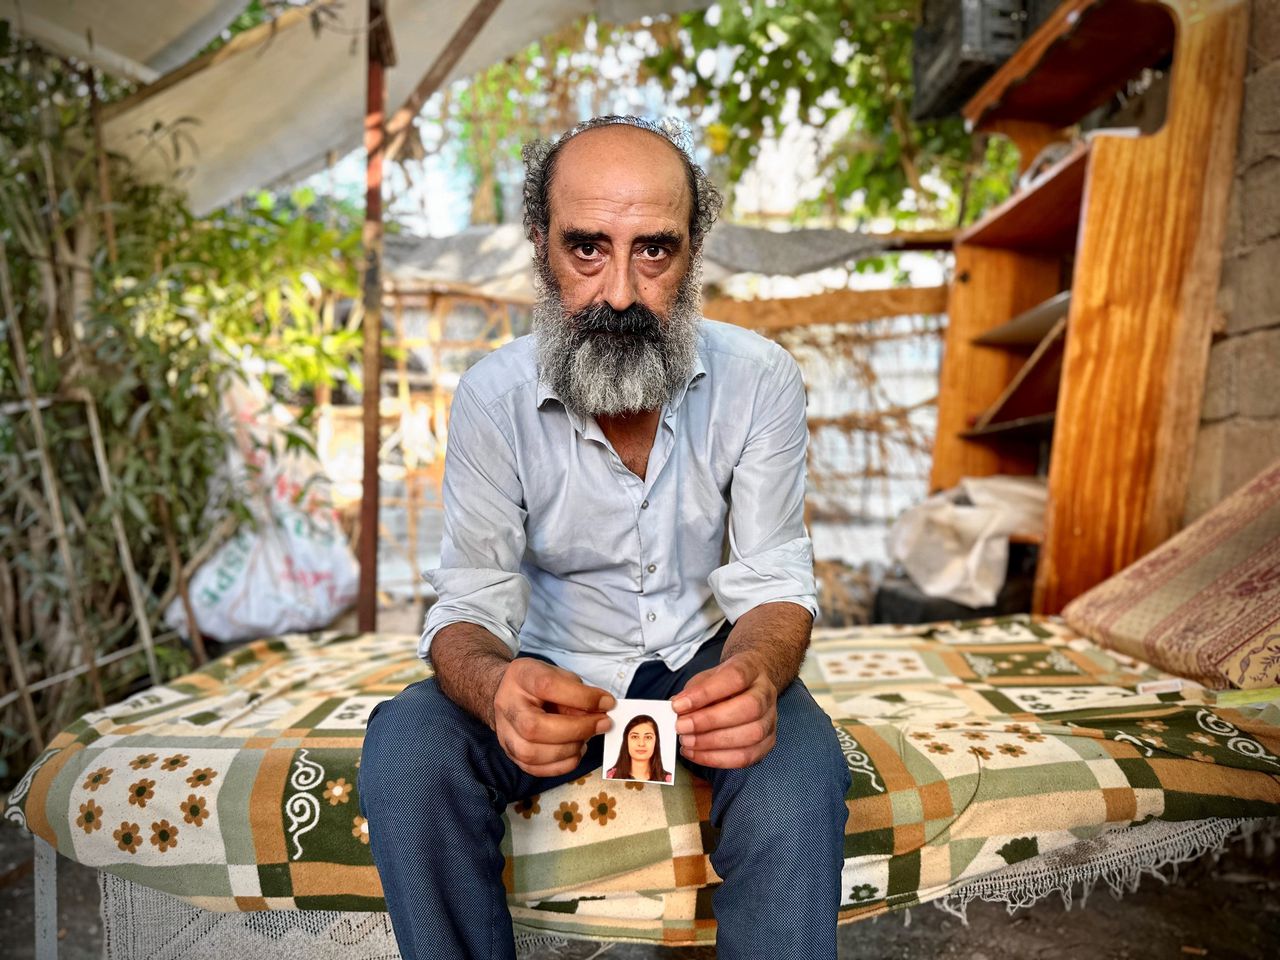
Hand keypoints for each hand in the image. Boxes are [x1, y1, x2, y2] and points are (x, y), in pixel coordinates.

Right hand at [493, 658, 614, 776]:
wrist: (507, 693)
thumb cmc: (537, 683)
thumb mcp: (559, 675)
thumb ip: (577, 692)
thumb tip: (600, 711)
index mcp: (521, 677)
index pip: (548, 686)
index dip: (581, 697)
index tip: (607, 702)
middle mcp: (507, 706)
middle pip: (535, 727)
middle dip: (576, 729)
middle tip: (602, 724)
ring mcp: (505, 734)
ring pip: (533, 753)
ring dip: (569, 749)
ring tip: (587, 738)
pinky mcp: (511, 755)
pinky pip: (536, 769)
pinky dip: (562, 764)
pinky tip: (575, 750)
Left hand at [671, 652, 777, 768]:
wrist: (749, 686)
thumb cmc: (723, 683)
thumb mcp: (706, 678)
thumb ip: (693, 691)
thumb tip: (677, 709)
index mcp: (752, 669)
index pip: (735, 678)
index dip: (705, 693)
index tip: (678, 705)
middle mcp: (767, 694)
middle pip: (749, 708)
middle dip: (710, 721)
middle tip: (681, 728)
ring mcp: (771, 719)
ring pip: (751, 735)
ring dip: (713, 743)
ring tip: (686, 742)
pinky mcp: (768, 743)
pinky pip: (747, 757)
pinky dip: (718, 759)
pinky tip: (696, 754)